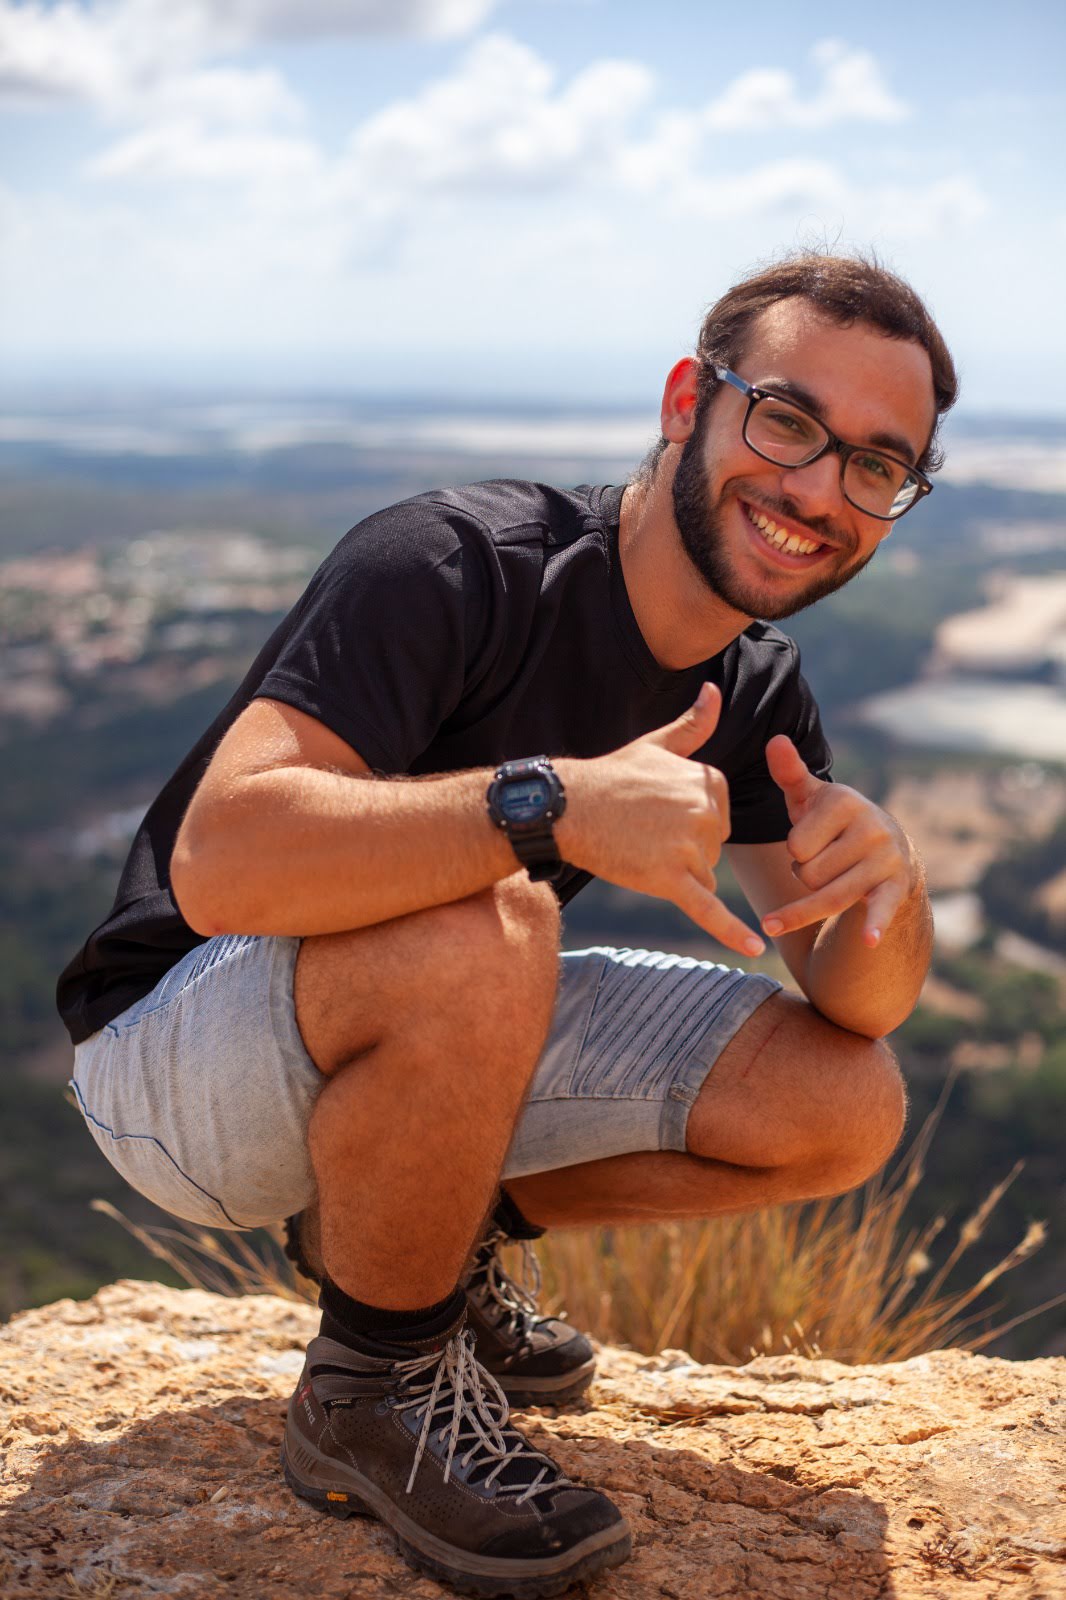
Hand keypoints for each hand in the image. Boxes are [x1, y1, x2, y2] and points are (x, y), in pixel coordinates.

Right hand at [556, 684, 765, 957]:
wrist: (564, 808)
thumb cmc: (608, 778)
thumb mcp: (654, 746)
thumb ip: (693, 725)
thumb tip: (715, 690)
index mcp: (709, 781)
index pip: (718, 819)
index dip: (687, 823)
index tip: (655, 813)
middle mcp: (705, 812)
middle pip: (712, 849)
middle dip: (682, 850)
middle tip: (640, 831)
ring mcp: (689, 847)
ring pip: (702, 877)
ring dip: (674, 873)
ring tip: (636, 848)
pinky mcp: (670, 879)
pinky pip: (707, 910)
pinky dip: (731, 932)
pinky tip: (754, 950)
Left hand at [761, 736, 920, 946]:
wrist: (887, 848)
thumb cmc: (834, 823)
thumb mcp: (810, 798)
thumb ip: (789, 772)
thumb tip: (774, 740)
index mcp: (845, 800)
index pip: (795, 846)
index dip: (796, 851)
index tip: (813, 841)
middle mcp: (871, 825)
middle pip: (808, 875)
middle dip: (806, 875)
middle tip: (825, 862)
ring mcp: (886, 858)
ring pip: (827, 896)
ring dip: (816, 900)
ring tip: (825, 885)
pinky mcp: (897, 887)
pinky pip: (880, 908)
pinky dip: (874, 924)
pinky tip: (868, 940)